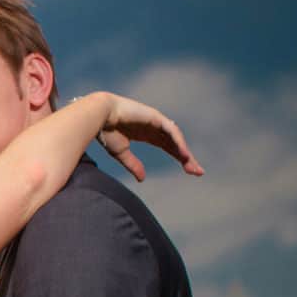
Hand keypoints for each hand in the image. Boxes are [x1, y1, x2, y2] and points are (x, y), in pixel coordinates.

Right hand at [79, 92, 204, 181]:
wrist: (98, 116)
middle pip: (175, 144)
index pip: (168, 147)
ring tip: (192, 166)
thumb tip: (143, 179)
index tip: (190, 171)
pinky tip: (184, 154)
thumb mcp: (121, 153)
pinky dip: (178, 142)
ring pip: (176, 138)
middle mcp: (154, 127)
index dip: (179, 158)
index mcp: (146, 134)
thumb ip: (133, 164)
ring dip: (185, 152)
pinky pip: (171, 131)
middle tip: (197, 172)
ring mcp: (156, 121)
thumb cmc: (105, 131)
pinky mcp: (155, 117)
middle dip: (186, 158)